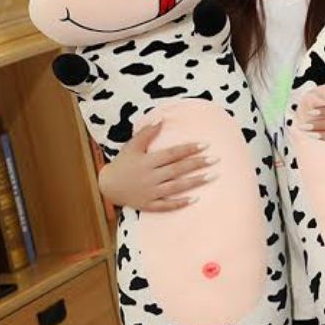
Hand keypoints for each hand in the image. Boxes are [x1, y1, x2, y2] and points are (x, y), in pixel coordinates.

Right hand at [98, 122, 216, 211]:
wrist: (108, 186)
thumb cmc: (123, 163)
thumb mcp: (132, 146)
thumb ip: (147, 133)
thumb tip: (162, 118)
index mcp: (147, 161)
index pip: (172, 154)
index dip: (189, 149)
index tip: (205, 145)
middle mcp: (150, 176)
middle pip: (177, 170)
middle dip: (197, 164)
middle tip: (216, 159)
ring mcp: (150, 192)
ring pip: (176, 187)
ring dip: (195, 182)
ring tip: (212, 176)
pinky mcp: (149, 205)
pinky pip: (166, 205)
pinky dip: (180, 203)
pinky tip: (195, 199)